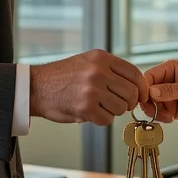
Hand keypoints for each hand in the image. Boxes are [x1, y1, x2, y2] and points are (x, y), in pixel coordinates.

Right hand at [30, 50, 148, 125]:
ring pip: (121, 108)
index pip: (134, 73)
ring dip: (113, 111)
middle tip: (119, 104)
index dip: (142, 88)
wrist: (36, 87)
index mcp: (101, 58)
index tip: (141, 95)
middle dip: (128, 102)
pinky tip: (91, 113)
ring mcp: (92, 89)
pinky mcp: (85, 107)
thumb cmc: (62, 77)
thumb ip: (111, 70)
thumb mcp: (87, 62)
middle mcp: (98, 71)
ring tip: (99, 106)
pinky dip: (101, 119)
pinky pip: (107, 119)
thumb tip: (136, 85)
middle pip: (131, 93)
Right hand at [140, 61, 177, 131]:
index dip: (145, 87)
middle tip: (155, 111)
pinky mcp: (168, 108)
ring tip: (166, 116)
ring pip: (149, 103)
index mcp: (170, 69)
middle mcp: (165, 81)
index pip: (150, 76)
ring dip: (154, 111)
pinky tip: (170, 118)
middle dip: (148, 102)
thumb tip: (152, 91)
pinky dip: (159, 117)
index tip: (148, 98)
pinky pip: (156, 113)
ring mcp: (166, 95)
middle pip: (146, 91)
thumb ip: (172, 90)